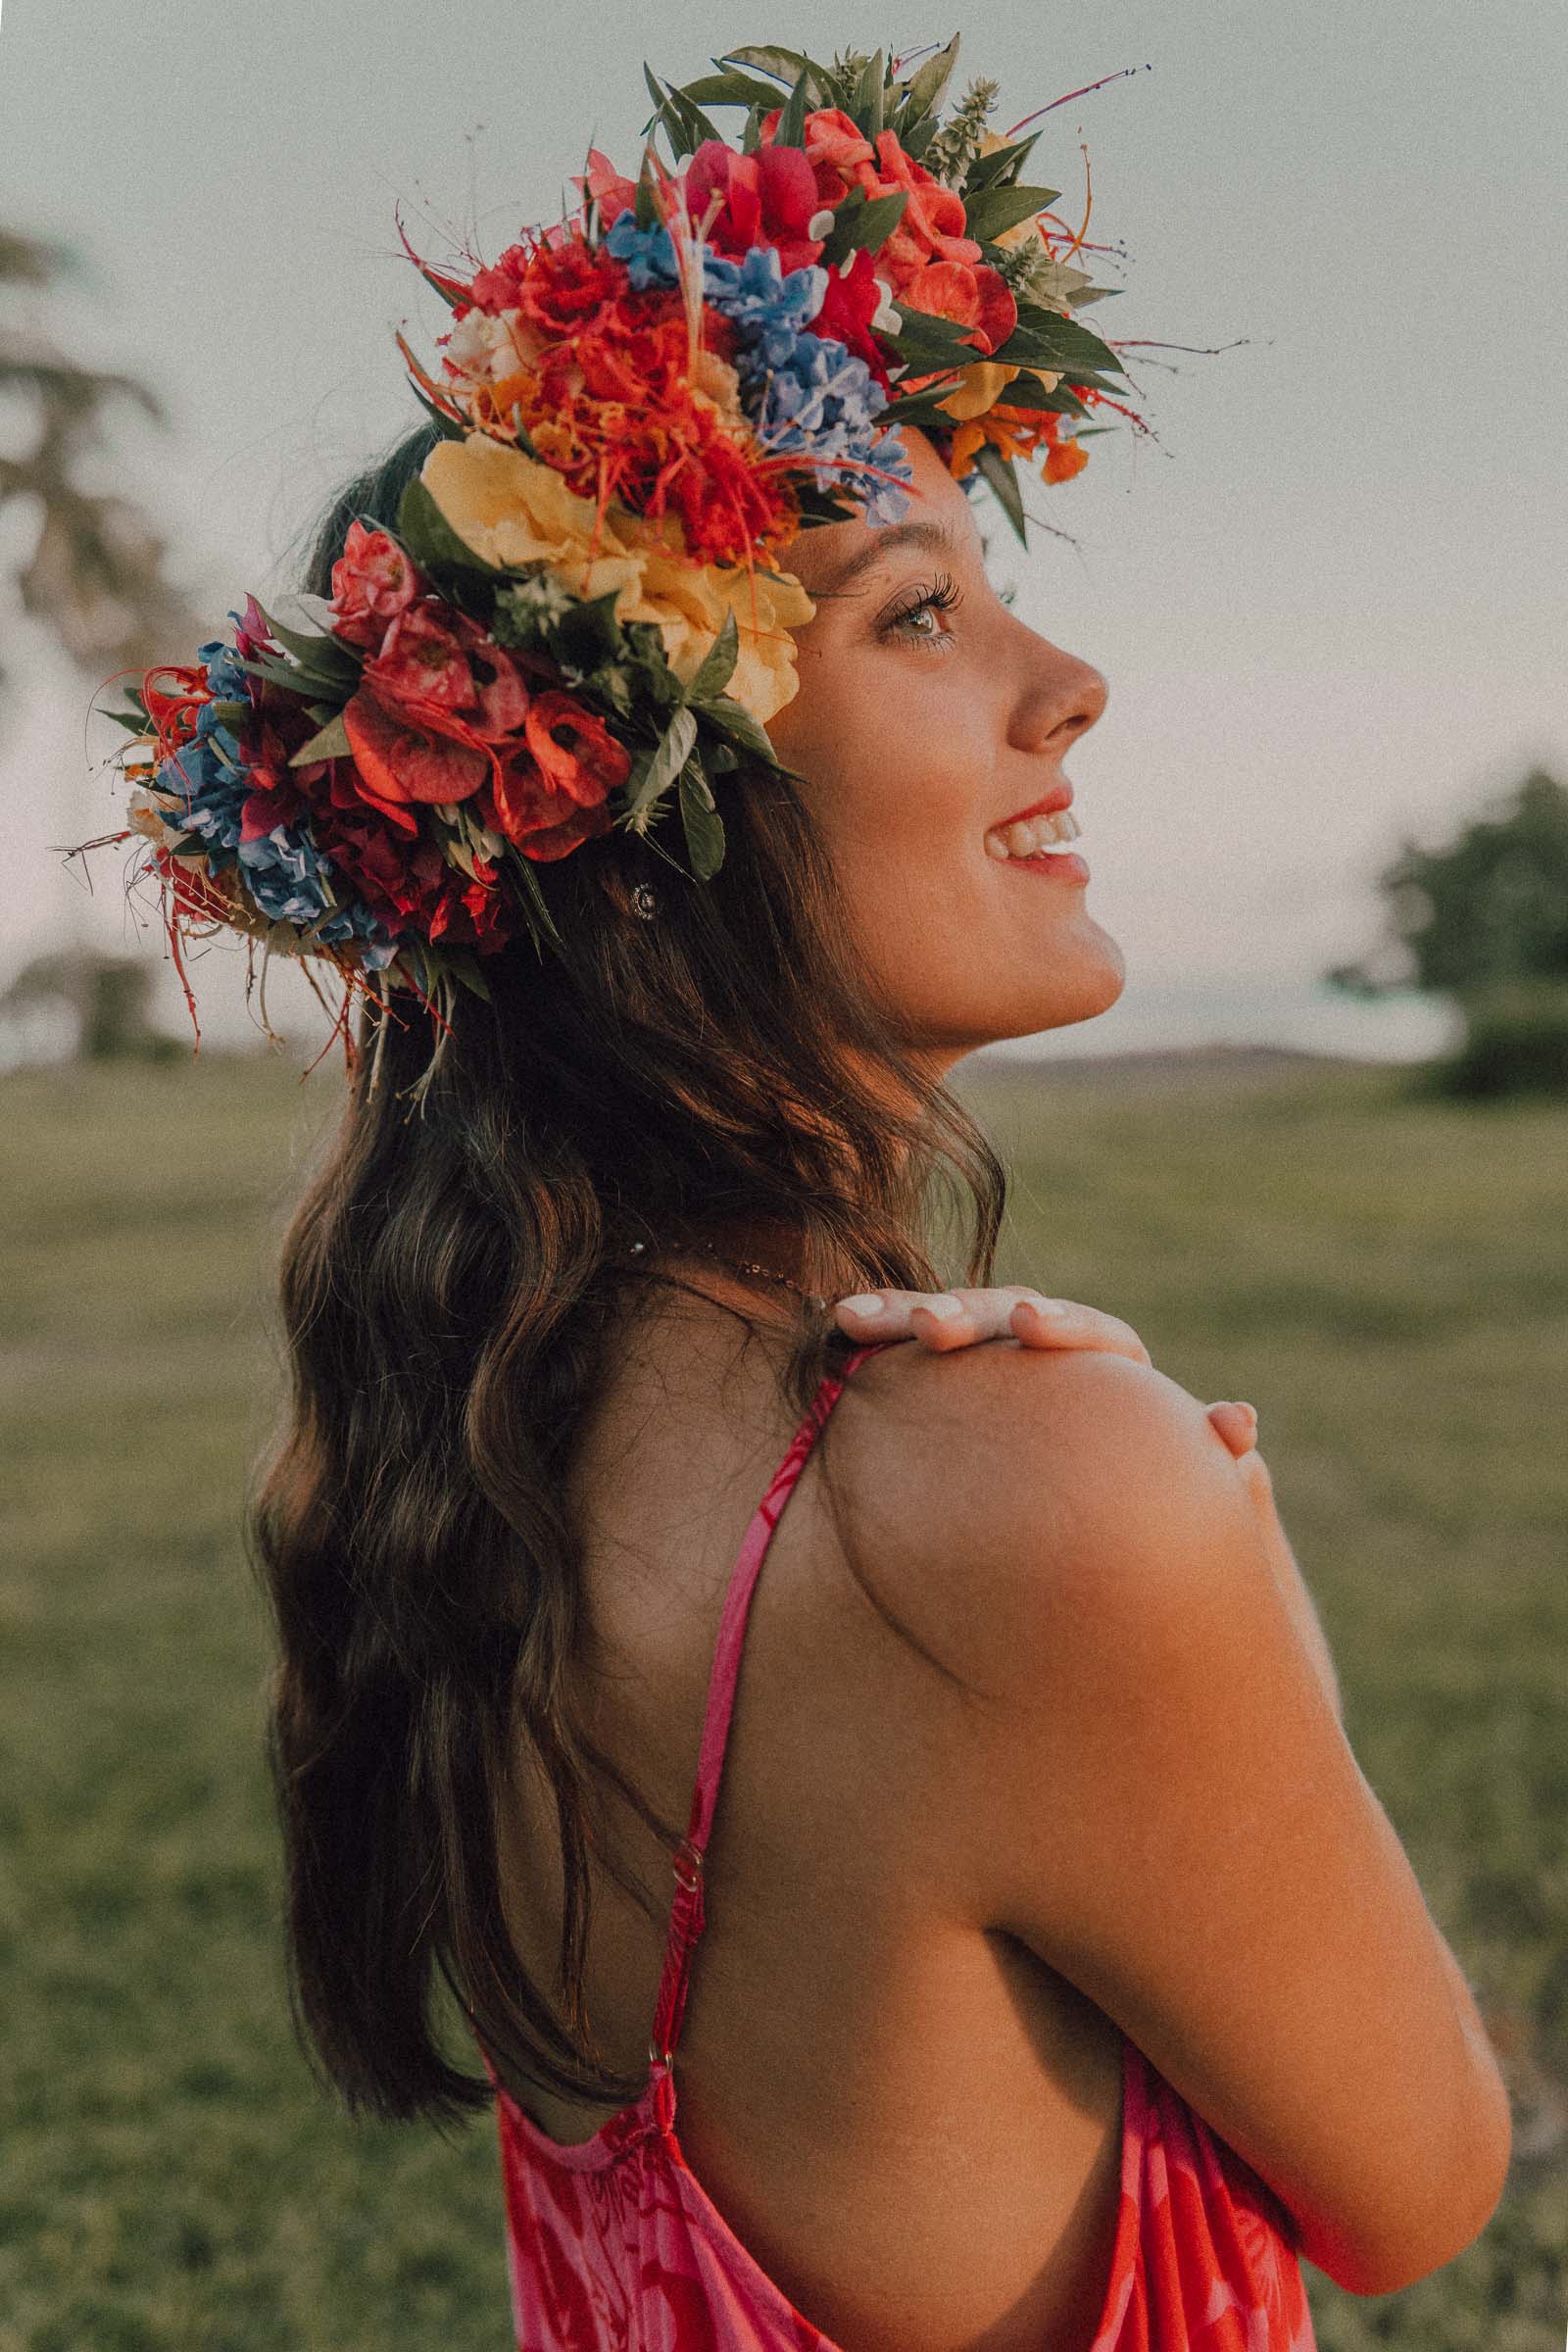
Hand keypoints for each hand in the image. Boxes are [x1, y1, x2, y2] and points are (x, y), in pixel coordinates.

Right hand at [833, 1285, 1258, 1460]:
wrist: (1095, 1516)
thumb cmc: (1146, 1495)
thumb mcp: (1178, 1475)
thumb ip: (1205, 1448)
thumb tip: (1236, 1420)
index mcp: (1109, 1360)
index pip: (1088, 1331)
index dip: (1059, 1324)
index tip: (1025, 1325)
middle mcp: (1046, 1342)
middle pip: (1004, 1310)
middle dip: (965, 1312)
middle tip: (932, 1332)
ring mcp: (991, 1353)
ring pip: (947, 1318)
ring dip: (901, 1315)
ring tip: (851, 1320)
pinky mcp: (944, 1370)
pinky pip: (905, 1342)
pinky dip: (876, 1331)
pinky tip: (834, 1329)